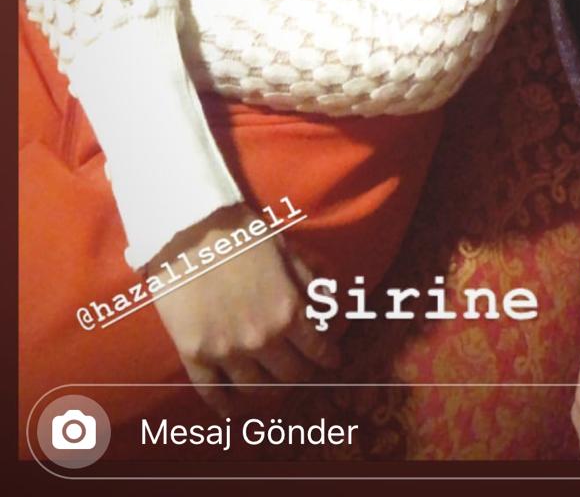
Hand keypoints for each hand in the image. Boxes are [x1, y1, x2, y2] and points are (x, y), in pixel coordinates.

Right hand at [147, 203, 339, 416]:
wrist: (188, 229)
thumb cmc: (241, 232)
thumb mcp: (287, 249)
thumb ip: (311, 278)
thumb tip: (333, 300)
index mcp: (288, 311)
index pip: (317, 350)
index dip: (328, 357)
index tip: (332, 360)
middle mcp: (262, 338)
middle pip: (291, 375)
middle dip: (303, 374)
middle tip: (303, 370)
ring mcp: (227, 351)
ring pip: (256, 388)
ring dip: (269, 389)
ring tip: (272, 384)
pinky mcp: (195, 354)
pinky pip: (212, 392)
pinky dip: (225, 406)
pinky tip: (233, 409)